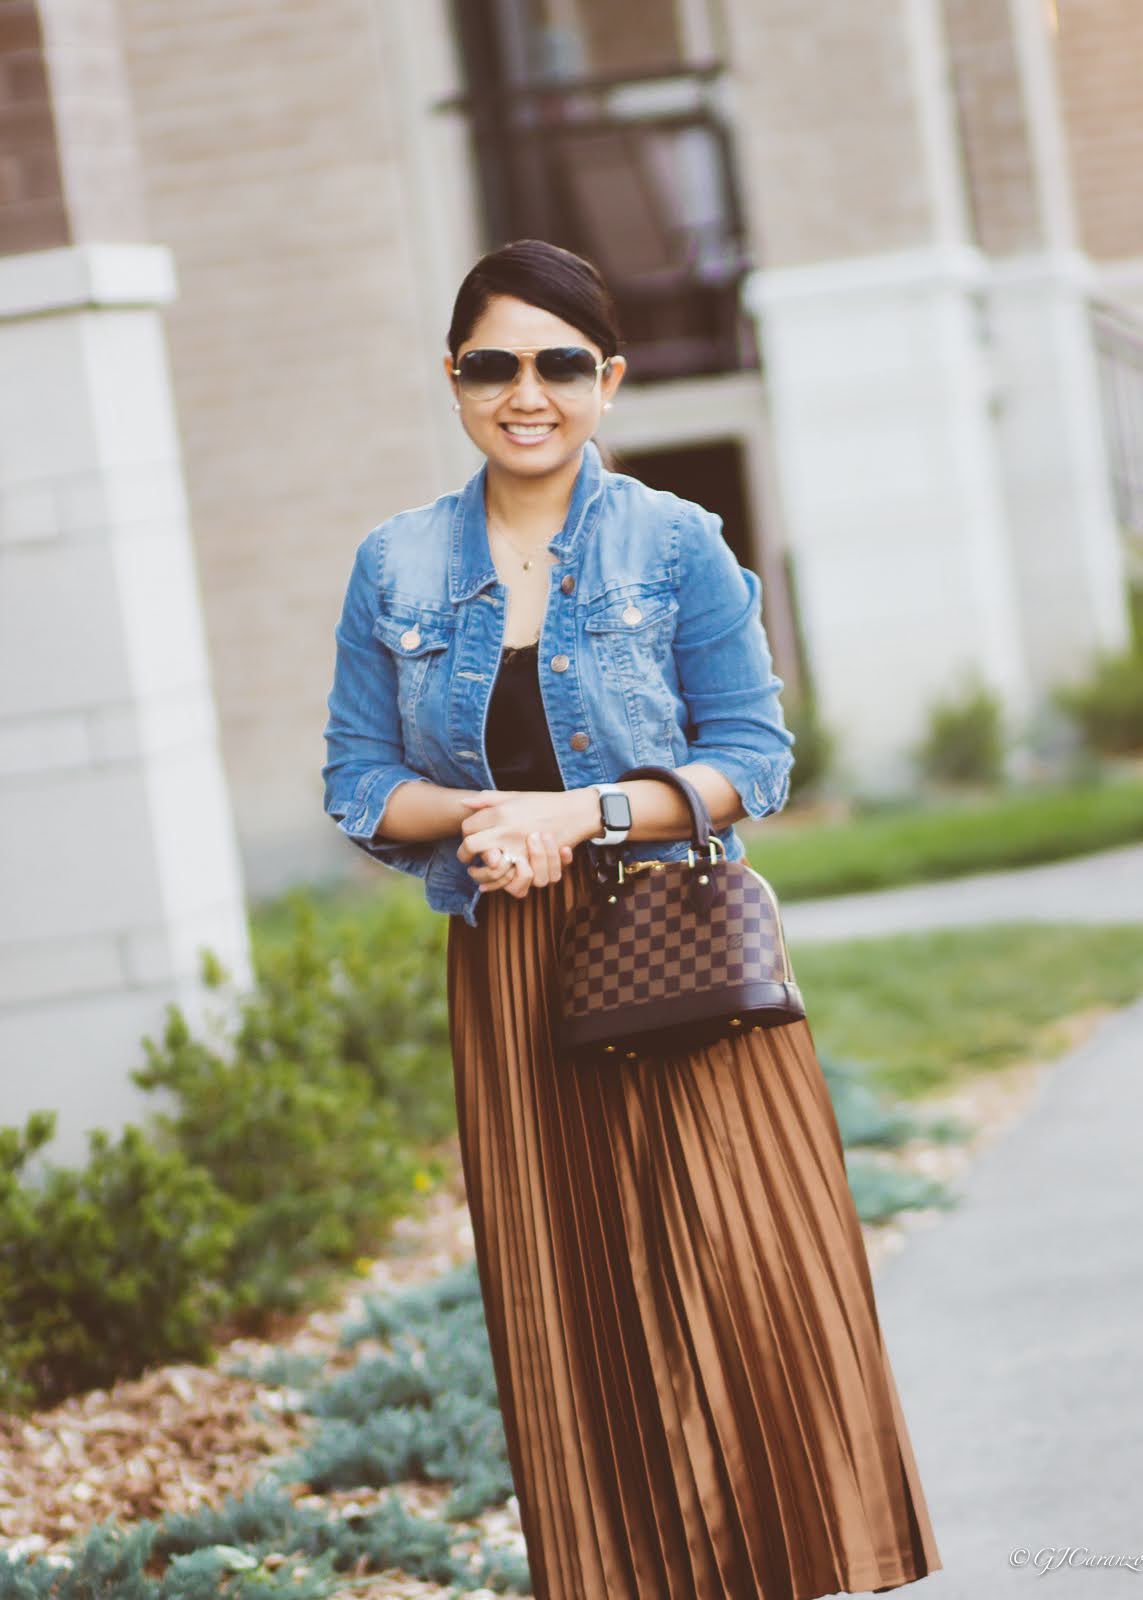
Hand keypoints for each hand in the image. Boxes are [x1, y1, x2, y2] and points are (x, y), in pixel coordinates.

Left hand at [457, 790, 579, 898]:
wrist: (575, 813)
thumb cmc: (544, 802)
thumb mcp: (515, 796)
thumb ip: (489, 799)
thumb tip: (463, 803)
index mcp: (500, 812)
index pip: (468, 826)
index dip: (465, 834)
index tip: (469, 838)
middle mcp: (506, 830)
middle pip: (471, 845)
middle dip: (464, 854)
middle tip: (466, 859)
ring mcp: (518, 848)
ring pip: (487, 865)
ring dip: (480, 872)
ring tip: (476, 872)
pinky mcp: (532, 863)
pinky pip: (509, 880)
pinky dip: (499, 885)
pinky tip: (490, 884)